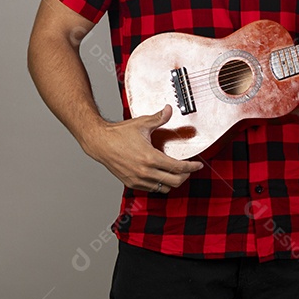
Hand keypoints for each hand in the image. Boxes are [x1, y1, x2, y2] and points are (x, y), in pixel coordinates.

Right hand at [80, 105, 201, 192]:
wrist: (100, 143)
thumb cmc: (119, 134)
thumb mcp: (142, 124)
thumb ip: (159, 118)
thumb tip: (169, 109)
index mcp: (151, 158)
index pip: (179, 168)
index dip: (192, 167)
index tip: (198, 165)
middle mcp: (145, 172)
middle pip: (174, 182)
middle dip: (185, 176)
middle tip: (188, 169)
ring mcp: (138, 179)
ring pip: (164, 188)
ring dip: (172, 181)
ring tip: (175, 173)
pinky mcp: (131, 183)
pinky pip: (152, 188)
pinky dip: (160, 184)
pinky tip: (161, 175)